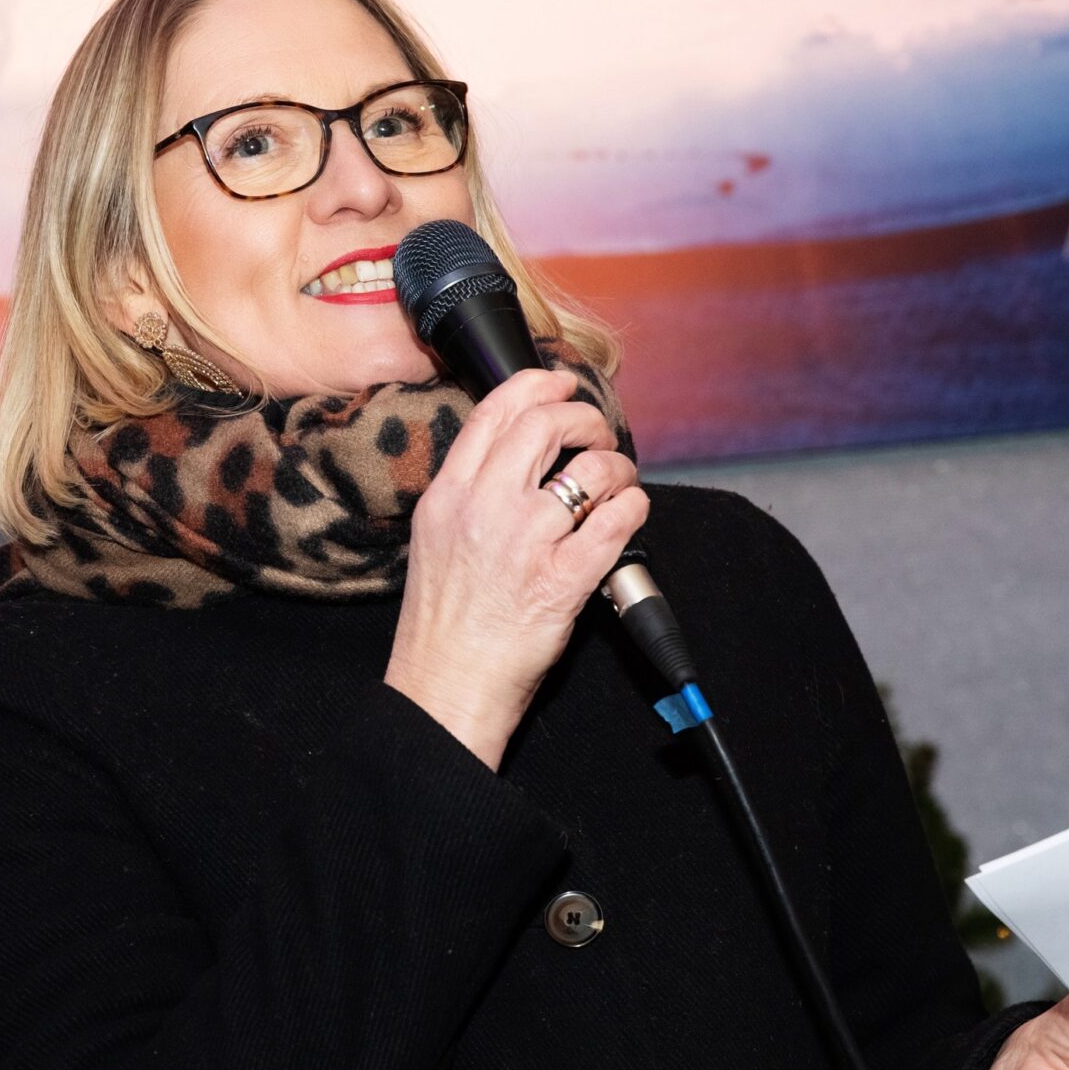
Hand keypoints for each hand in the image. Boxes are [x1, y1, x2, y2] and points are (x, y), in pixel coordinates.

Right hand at [384, 367, 649, 769]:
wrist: (444, 685)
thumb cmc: (442, 624)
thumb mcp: (435, 539)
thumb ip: (468, 495)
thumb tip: (515, 463)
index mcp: (448, 495)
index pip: (495, 413)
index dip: (536, 385)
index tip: (559, 383)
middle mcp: (484, 508)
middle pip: (545, 425)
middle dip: (584, 417)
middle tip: (597, 432)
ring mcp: (524, 542)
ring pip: (591, 470)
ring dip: (617, 466)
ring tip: (618, 480)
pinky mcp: (562, 579)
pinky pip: (614, 522)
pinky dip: (633, 507)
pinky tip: (631, 512)